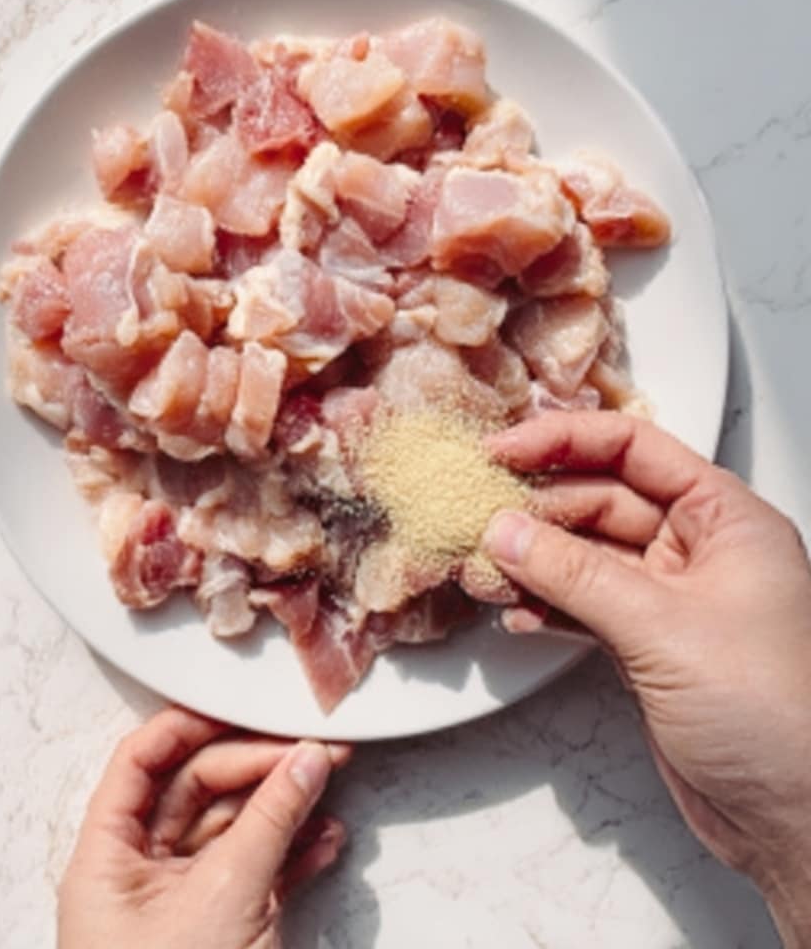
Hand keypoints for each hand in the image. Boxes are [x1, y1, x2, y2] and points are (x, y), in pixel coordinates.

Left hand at [57, 705, 348, 948]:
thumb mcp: (224, 899)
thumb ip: (270, 821)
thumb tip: (310, 759)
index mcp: (107, 858)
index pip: (140, 762)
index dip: (189, 727)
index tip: (245, 709)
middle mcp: (138, 873)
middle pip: (196, 790)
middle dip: (258, 768)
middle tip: (315, 754)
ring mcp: (181, 902)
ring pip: (233, 830)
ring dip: (284, 809)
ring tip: (332, 787)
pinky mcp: (220, 930)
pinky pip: (256, 873)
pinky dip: (292, 856)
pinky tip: (328, 842)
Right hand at [483, 412, 810, 947]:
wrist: (796, 820)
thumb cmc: (777, 716)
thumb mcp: (665, 628)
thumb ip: (576, 575)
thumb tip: (508, 532)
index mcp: (727, 519)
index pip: (634, 449)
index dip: (565, 440)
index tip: (505, 450)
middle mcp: (699, 551)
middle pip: (600, 501)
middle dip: (538, 513)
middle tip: (482, 524)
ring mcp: (672, 600)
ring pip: (586, 556)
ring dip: (534, 562)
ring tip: (487, 571)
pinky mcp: (649, 646)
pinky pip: (585, 605)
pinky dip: (548, 607)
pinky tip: (519, 614)